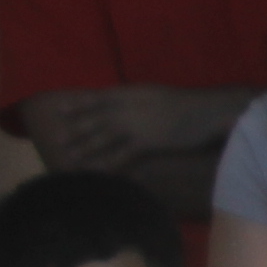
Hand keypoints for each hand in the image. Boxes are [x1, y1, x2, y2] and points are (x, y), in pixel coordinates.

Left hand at [25, 85, 206, 171]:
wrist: (209, 111)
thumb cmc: (191, 104)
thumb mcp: (160, 95)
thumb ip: (142, 101)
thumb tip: (131, 105)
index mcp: (133, 94)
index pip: (98, 98)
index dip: (78, 104)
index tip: (59, 110)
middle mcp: (129, 108)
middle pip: (95, 119)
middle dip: (76, 130)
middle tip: (57, 140)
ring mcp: (136, 125)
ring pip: (103, 138)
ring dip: (85, 149)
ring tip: (70, 159)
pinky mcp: (147, 142)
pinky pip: (122, 155)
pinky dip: (109, 165)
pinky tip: (100, 173)